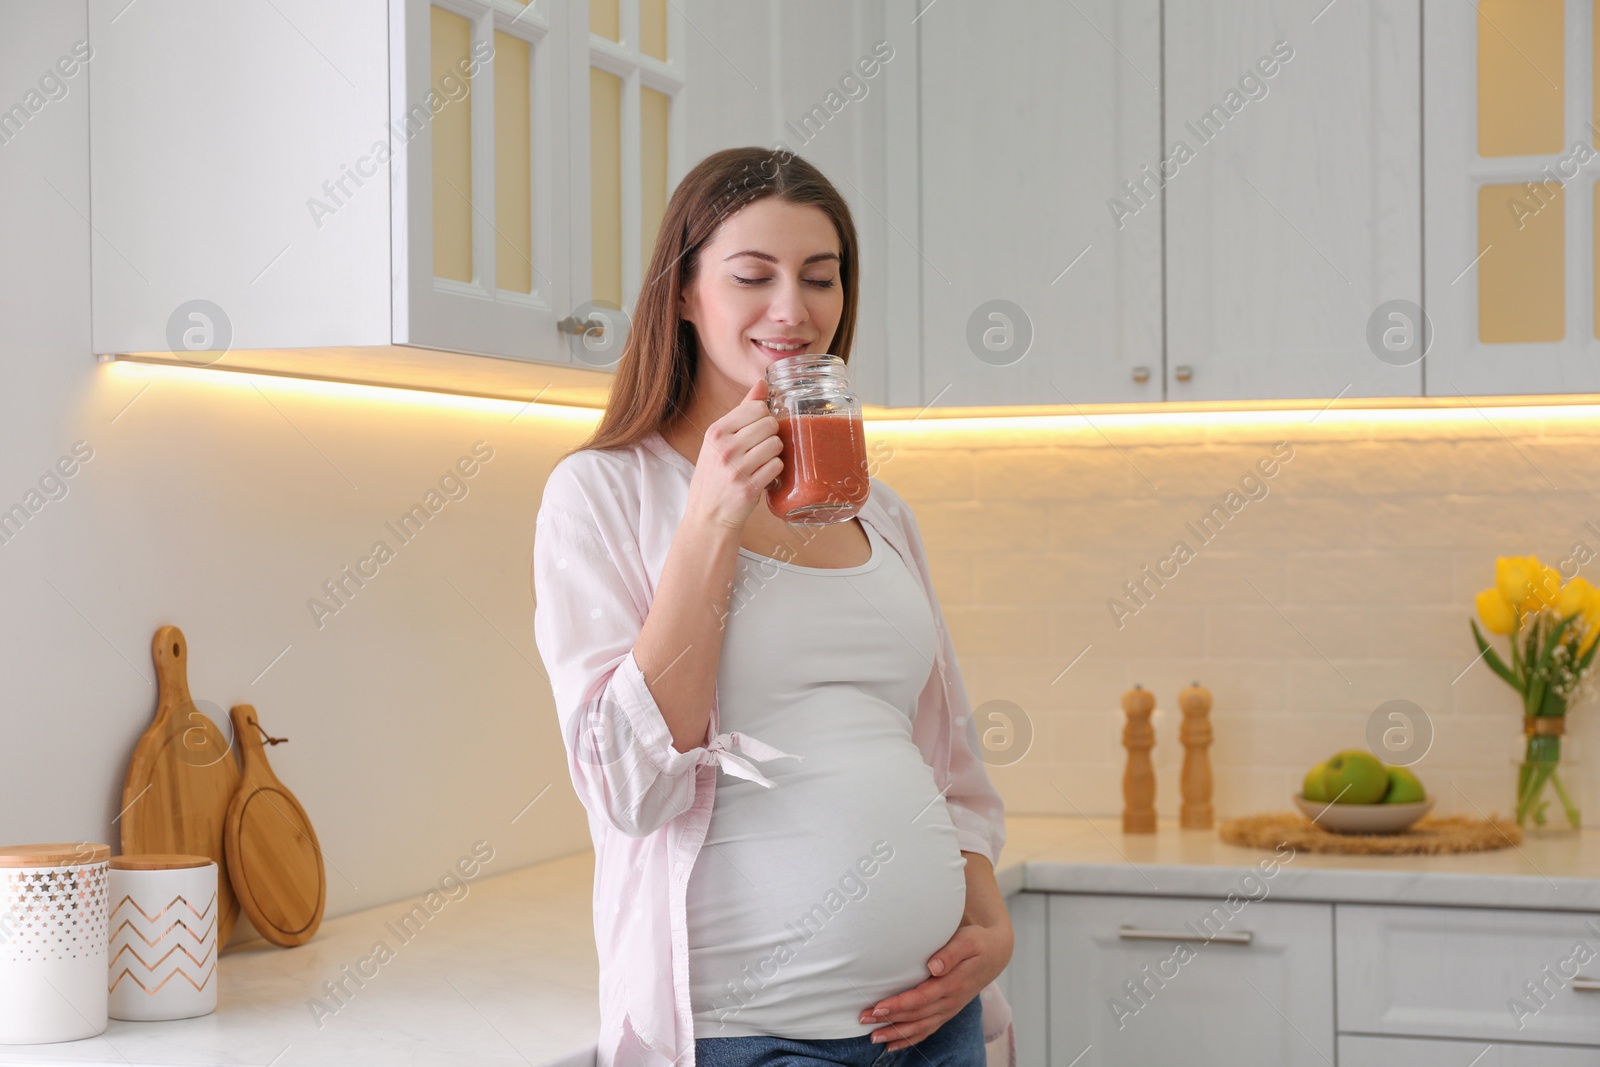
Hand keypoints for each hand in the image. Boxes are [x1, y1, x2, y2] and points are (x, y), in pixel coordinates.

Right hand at [683, 378, 782, 530]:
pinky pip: (777, 466)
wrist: (708, 515)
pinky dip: (775, 471)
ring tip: (762, 462)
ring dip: (774, 454)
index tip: (758, 429)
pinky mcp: (749, 487)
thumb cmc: (715, 475)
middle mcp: (725, 448)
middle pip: (770, 424)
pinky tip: (764, 475)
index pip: (757, 407)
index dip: (764, 417)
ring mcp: (737, 469)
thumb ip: (742, 411)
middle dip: (772, 435)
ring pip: (776, 445)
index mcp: (716, 432)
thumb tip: (762, 383)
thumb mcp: (719, 440)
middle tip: (761, 448)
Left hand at [857, 918, 1012, 1052]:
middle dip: (889, 1020)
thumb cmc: (978, 942)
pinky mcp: (947, 1011)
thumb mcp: (968, 940)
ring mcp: (949, 1009)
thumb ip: (950, 953)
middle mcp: (951, 1001)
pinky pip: (928, 1030)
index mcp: (953, 984)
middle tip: (863, 1019)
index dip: (899, 1005)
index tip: (877, 1008)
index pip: (921, 998)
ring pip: (920, 1027)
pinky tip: (893, 1044)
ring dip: (896, 1033)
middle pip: (916, 1015)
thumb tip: (933, 967)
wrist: (996, 953)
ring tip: (873, 1037)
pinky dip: (910, 1039)